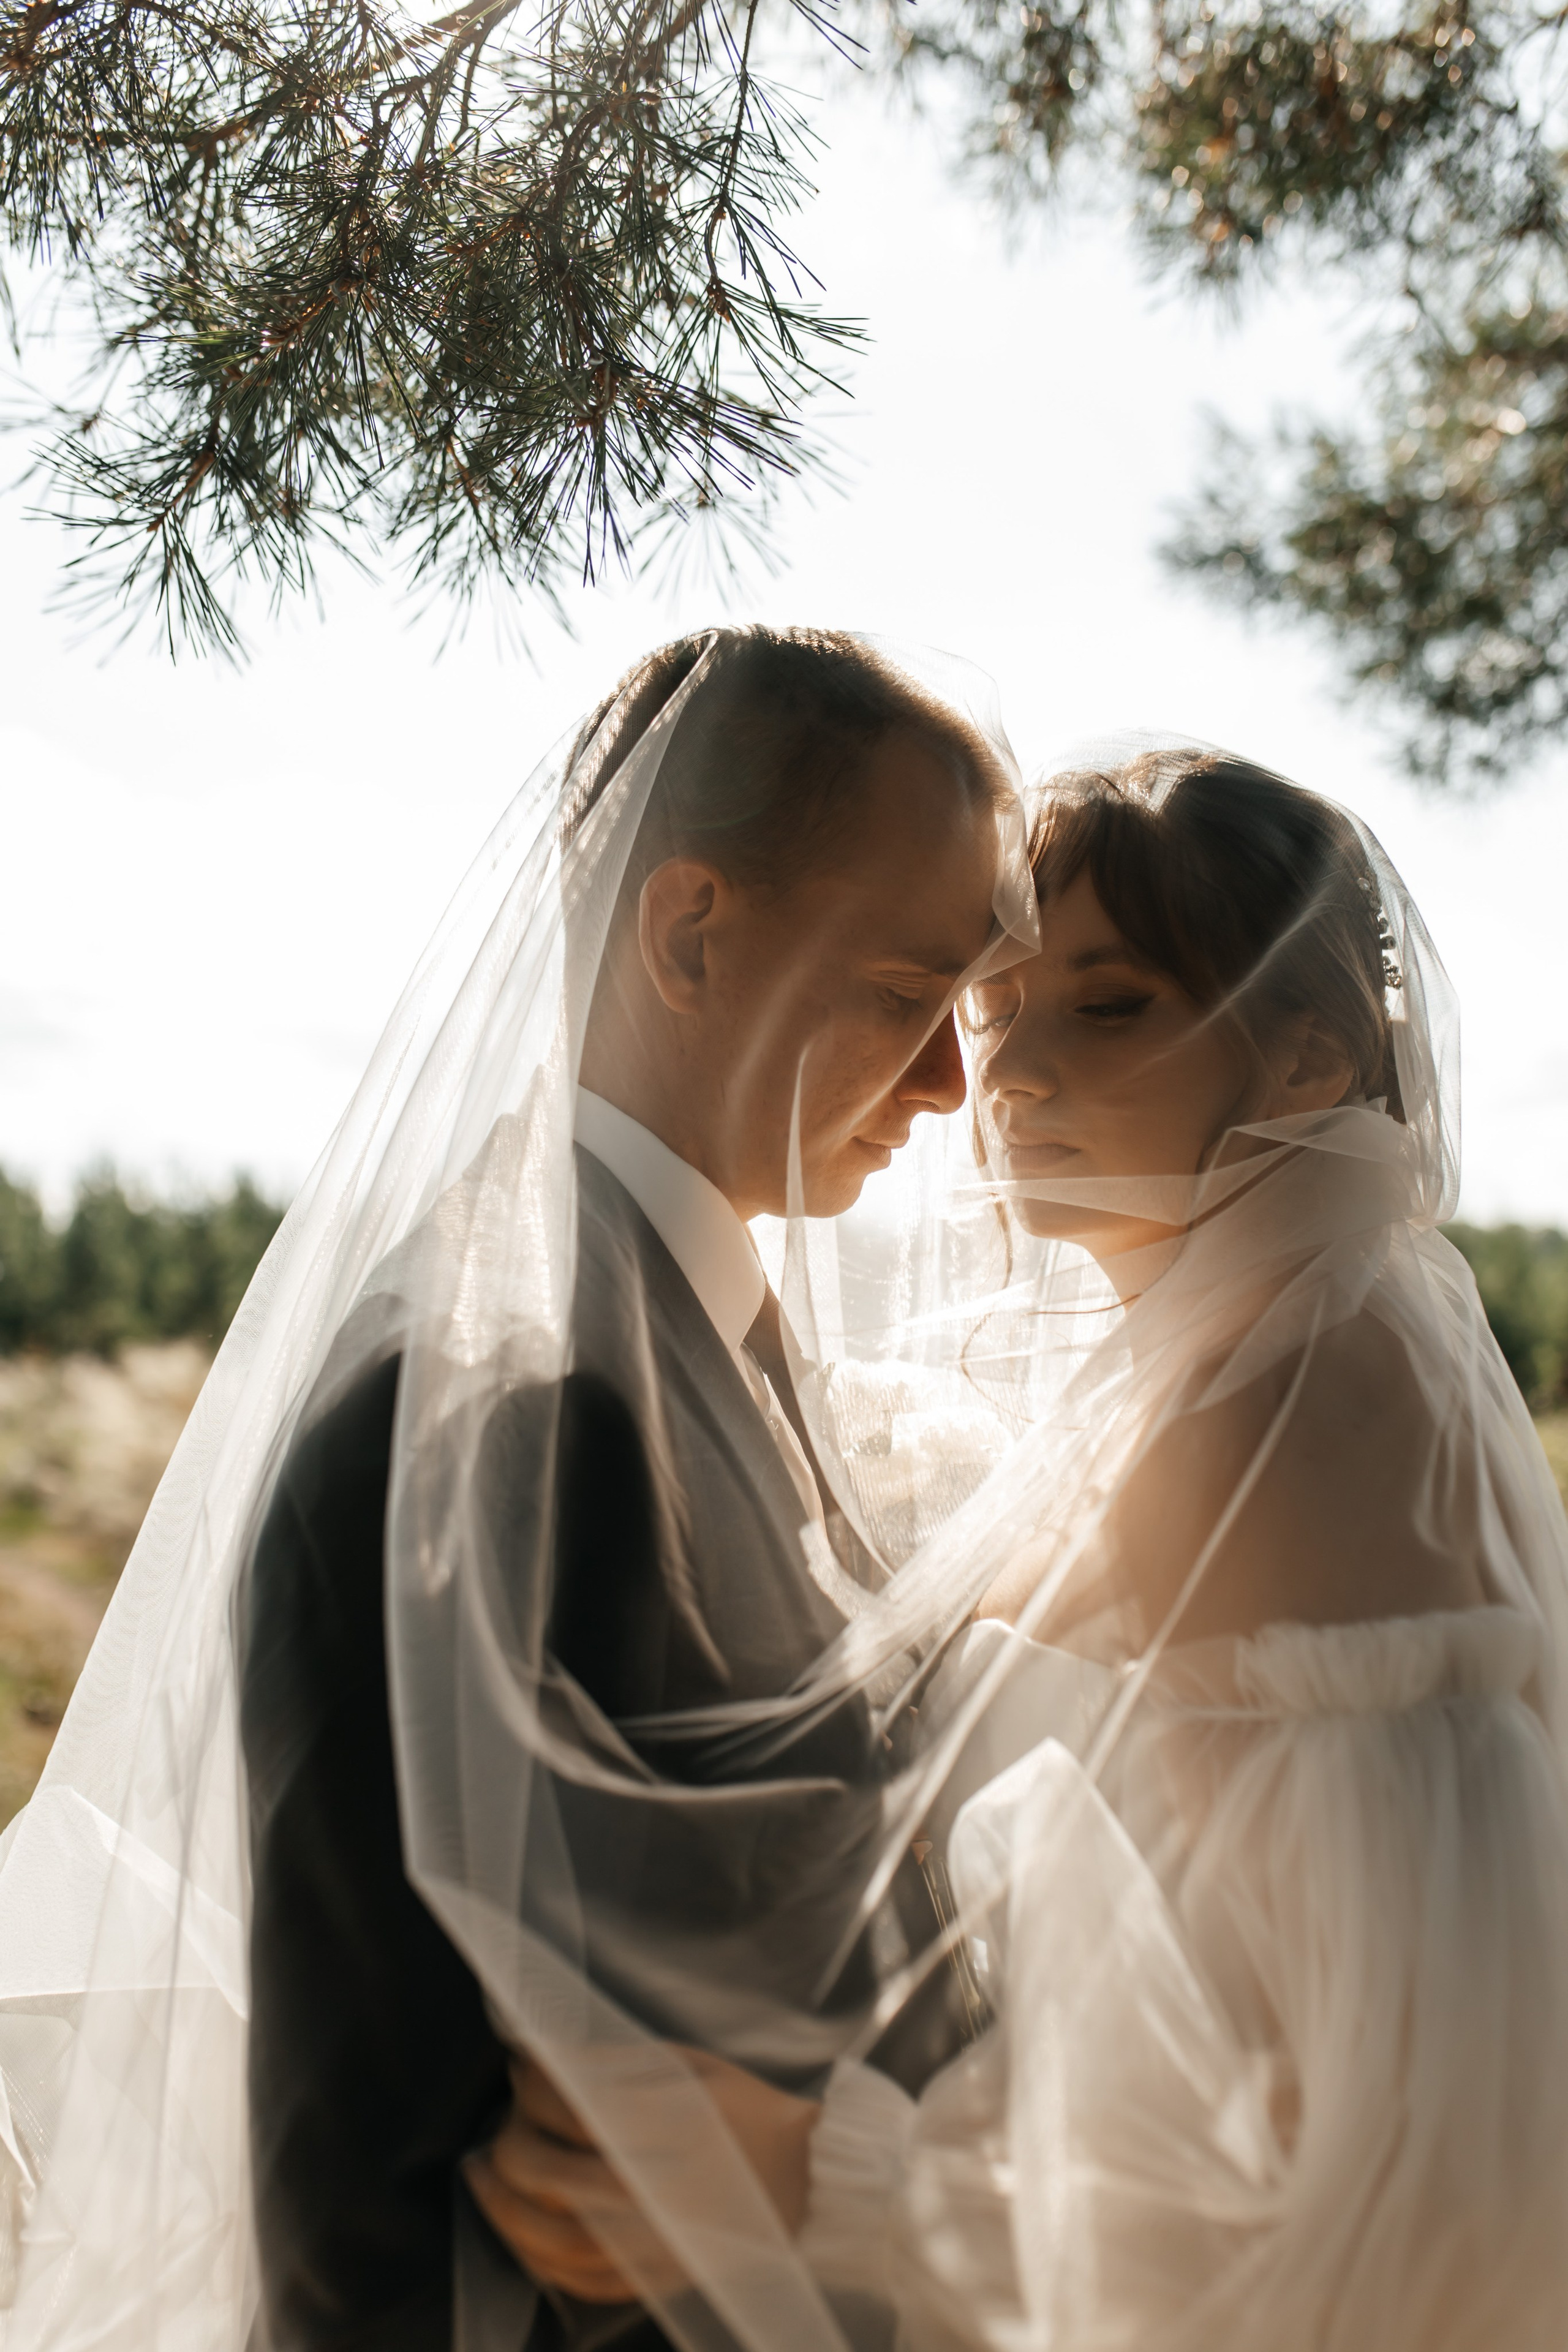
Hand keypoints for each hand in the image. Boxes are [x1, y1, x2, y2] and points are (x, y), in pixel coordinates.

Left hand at [464, 2047, 821, 2305]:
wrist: (807, 2186)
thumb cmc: (745, 2113)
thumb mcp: (692, 2067)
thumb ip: (617, 2066)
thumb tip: (540, 2061)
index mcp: (676, 2123)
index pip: (575, 2106)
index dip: (533, 2083)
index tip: (519, 2066)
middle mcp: (662, 2190)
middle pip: (551, 2174)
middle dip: (509, 2143)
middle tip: (502, 2121)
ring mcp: (656, 2246)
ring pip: (552, 2237)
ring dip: (502, 2206)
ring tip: (480, 2176)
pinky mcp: (654, 2280)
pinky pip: (577, 2281)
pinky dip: (535, 2256)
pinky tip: (516, 2229)